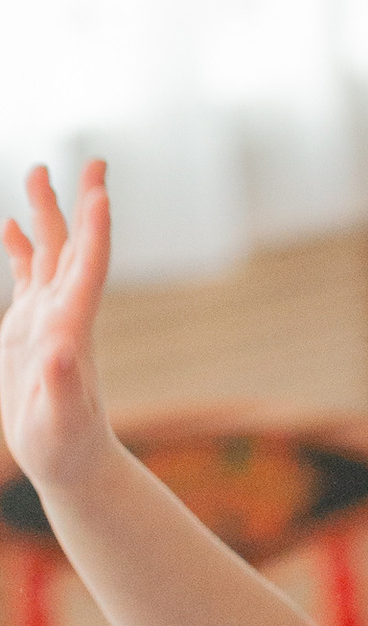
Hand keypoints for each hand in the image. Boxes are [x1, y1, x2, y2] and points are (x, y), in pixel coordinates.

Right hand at [0, 161, 114, 493]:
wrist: (73, 464)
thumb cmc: (66, 449)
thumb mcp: (60, 420)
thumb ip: (62, 384)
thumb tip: (59, 348)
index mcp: (72, 329)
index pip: (88, 269)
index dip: (94, 231)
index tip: (101, 192)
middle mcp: (65, 315)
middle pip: (74, 248)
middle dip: (81, 204)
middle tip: (95, 160)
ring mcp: (48, 318)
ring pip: (48, 254)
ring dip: (46, 214)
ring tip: (38, 171)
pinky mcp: (30, 330)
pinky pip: (26, 277)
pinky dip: (20, 248)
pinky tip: (9, 225)